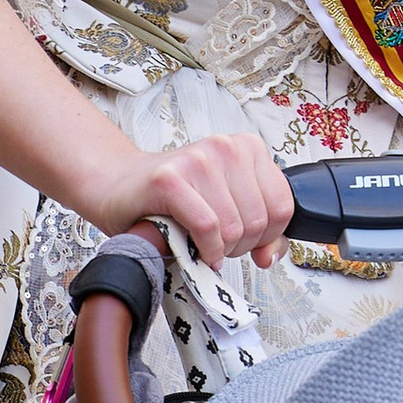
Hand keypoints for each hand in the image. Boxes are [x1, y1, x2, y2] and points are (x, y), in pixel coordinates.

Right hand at [103, 131, 294, 269]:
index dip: (267, 236)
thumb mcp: (227, 208)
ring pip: (234, 227)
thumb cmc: (172, 200)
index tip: (246, 241)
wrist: (118, 188)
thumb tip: (271, 256)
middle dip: (241, 246)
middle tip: (218, 245)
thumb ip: (261, 231)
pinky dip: (206, 249)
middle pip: (259, 221)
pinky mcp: (169, 179)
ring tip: (202, 244)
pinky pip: (207, 228)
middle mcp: (225, 147)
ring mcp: (197, 159)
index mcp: (246, 148)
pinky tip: (196, 249)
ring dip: (220, 249)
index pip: (283, 206)